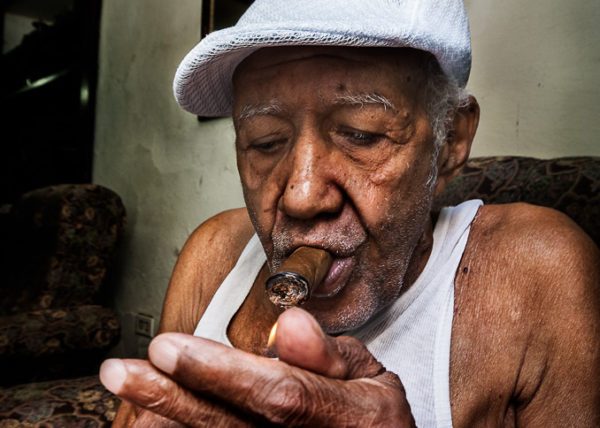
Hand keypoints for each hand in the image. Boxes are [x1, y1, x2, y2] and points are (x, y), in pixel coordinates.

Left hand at [100, 307, 414, 426]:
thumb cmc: (372, 418)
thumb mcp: (371, 376)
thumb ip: (329, 354)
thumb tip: (289, 324)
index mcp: (345, 418)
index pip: (279, 394)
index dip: (222, 373)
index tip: (171, 348)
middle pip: (232, 426)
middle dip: (173, 398)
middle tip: (122, 372)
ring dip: (168, 419)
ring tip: (127, 392)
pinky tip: (152, 419)